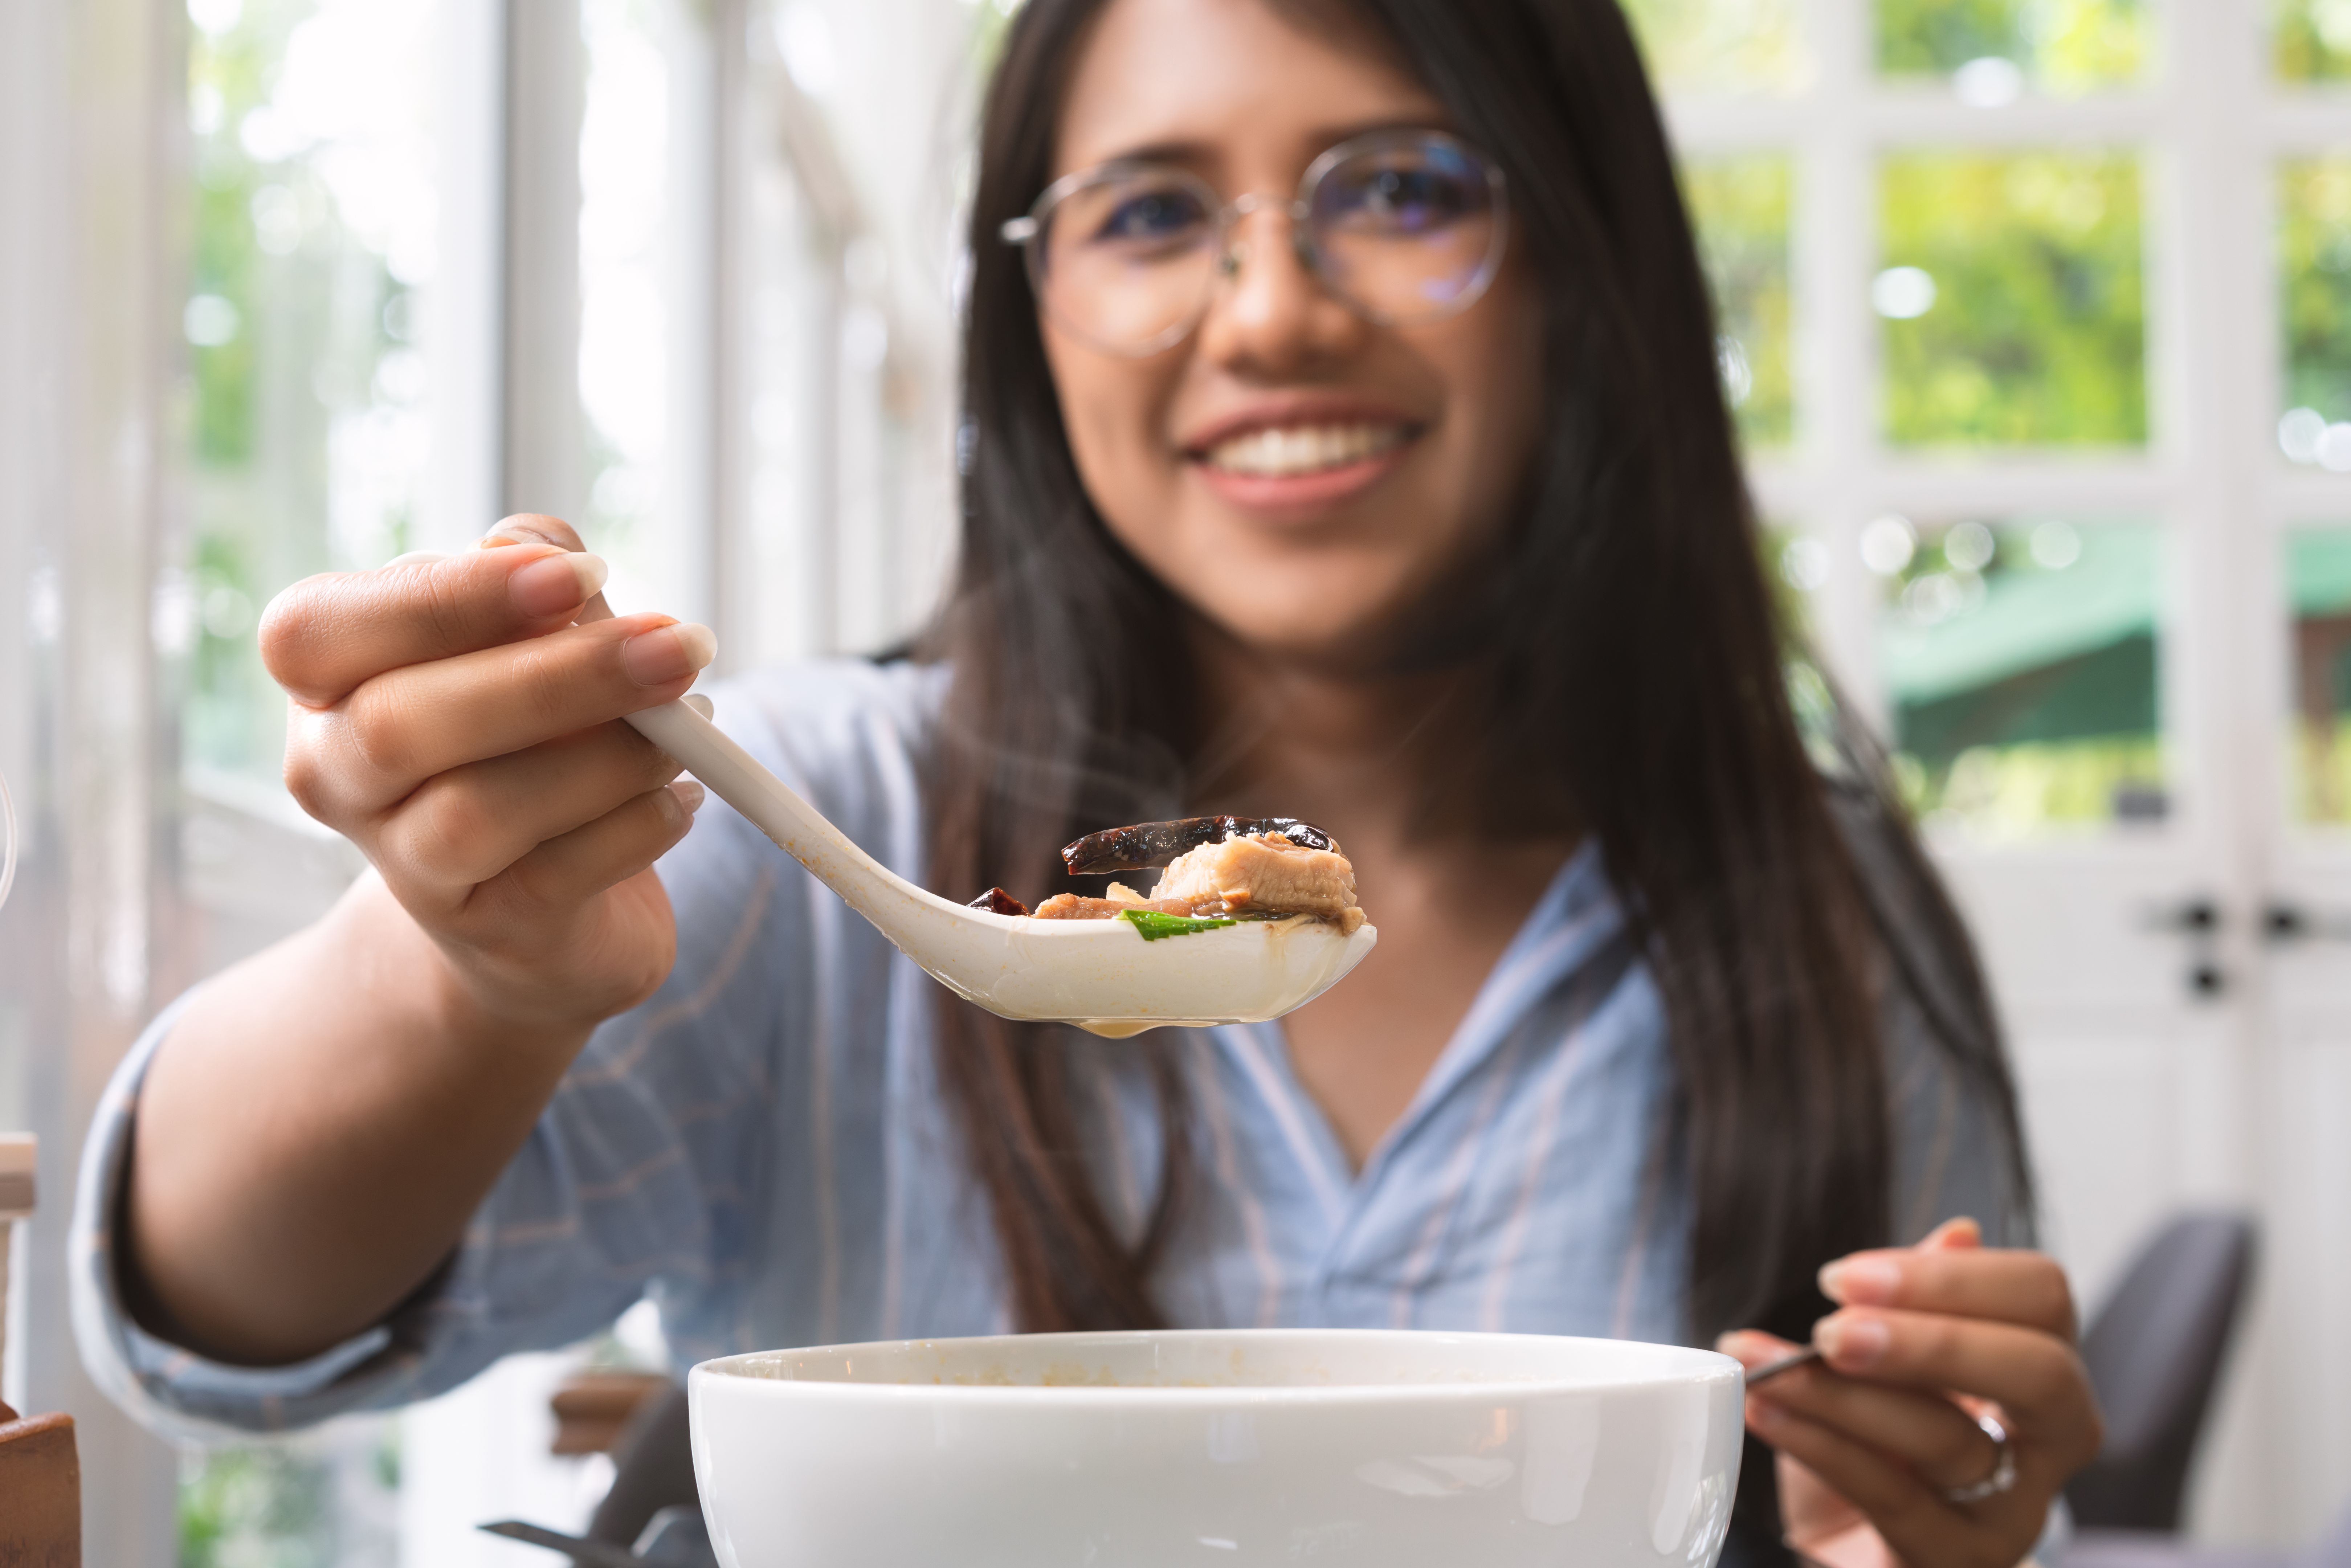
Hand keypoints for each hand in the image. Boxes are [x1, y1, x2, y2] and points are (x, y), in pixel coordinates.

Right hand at [262, 515, 713, 1033]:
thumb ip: (538, 582)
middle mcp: (338, 775)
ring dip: (608, 759)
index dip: (445, 600)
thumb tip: (532, 550)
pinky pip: (557, 876)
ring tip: (689, 728)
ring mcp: (403, 866)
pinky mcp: (487, 932)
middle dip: (556, 678)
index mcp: (328, 683)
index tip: (580, 576)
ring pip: (477, 811)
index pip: (315, 631)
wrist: (536, 907)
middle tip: (681, 645)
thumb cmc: (531, 739)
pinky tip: (683, 798)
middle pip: (399, 723)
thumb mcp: (535, 641)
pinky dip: (637, 826)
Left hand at [1717, 1218, 2104, 1567]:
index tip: (1846, 1276)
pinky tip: (1763, 1410)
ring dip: (1838, 1393)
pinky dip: (1818, 1444)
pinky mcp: (1955, 1560)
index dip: (1954, 1278)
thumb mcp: (1891, 1363)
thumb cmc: (1879, 1443)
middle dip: (1931, 1341)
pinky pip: (1891, 1496)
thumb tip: (1958, 1233)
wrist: (1847, 1547)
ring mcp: (2010, 1512)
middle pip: (2037, 1375)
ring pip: (1946, 1439)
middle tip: (1831, 1327)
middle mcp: (2046, 1443)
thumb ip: (1922, 1300)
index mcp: (2042, 1370)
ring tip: (1763, 1365)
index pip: (2043, 1299)